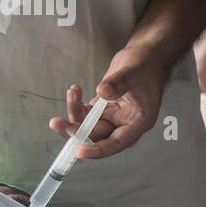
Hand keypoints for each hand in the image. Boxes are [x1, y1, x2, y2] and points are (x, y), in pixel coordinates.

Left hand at [48, 49, 166, 159]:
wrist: (145, 56)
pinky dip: (76, 104)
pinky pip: (84, 113)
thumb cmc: (146, 65)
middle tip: (59, 123)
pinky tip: (74, 91)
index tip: (80, 151)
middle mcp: (124, 123)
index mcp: (138, 122)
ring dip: (73, 116)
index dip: (98, 150)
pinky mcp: (102, 107)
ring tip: (70, 95)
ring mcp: (112, 116)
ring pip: (87, 126)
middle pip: (97, 137)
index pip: (117, 143)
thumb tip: (102, 92)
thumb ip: (120, 83)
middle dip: (77, 131)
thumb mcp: (135, 72)